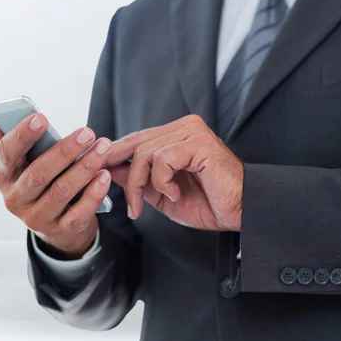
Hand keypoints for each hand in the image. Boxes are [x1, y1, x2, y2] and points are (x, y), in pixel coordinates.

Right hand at [0, 113, 112, 257]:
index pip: (6, 154)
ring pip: (61, 191)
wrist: (58, 226)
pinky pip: (79, 212)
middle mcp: (15, 200)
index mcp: (4, 177)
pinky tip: (105, 175)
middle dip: (65, 151)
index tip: (41, 118)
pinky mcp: (60, 231)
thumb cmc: (44, 183)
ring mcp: (37, 218)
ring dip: (84, 167)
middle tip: (87, 133)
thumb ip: (17, 144)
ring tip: (103, 149)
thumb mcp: (27, 165)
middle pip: (38, 173)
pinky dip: (94, 193)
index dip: (22, 135)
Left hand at [106, 115, 242, 231]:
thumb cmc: (207, 203)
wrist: (240, 213)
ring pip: (146, 153)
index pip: (136, 139)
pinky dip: (162, 181)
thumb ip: (137, 180)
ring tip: (153, 204)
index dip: (115, 156)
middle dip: (126, 176)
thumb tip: (107, 168)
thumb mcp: (161, 194)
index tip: (100, 175)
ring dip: (142, 184)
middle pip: (136, 144)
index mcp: (175, 135)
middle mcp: (183, 127)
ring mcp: (192, 132)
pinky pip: (162, 159)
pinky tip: (175, 193)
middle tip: (130, 204)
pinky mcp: (199, 143)